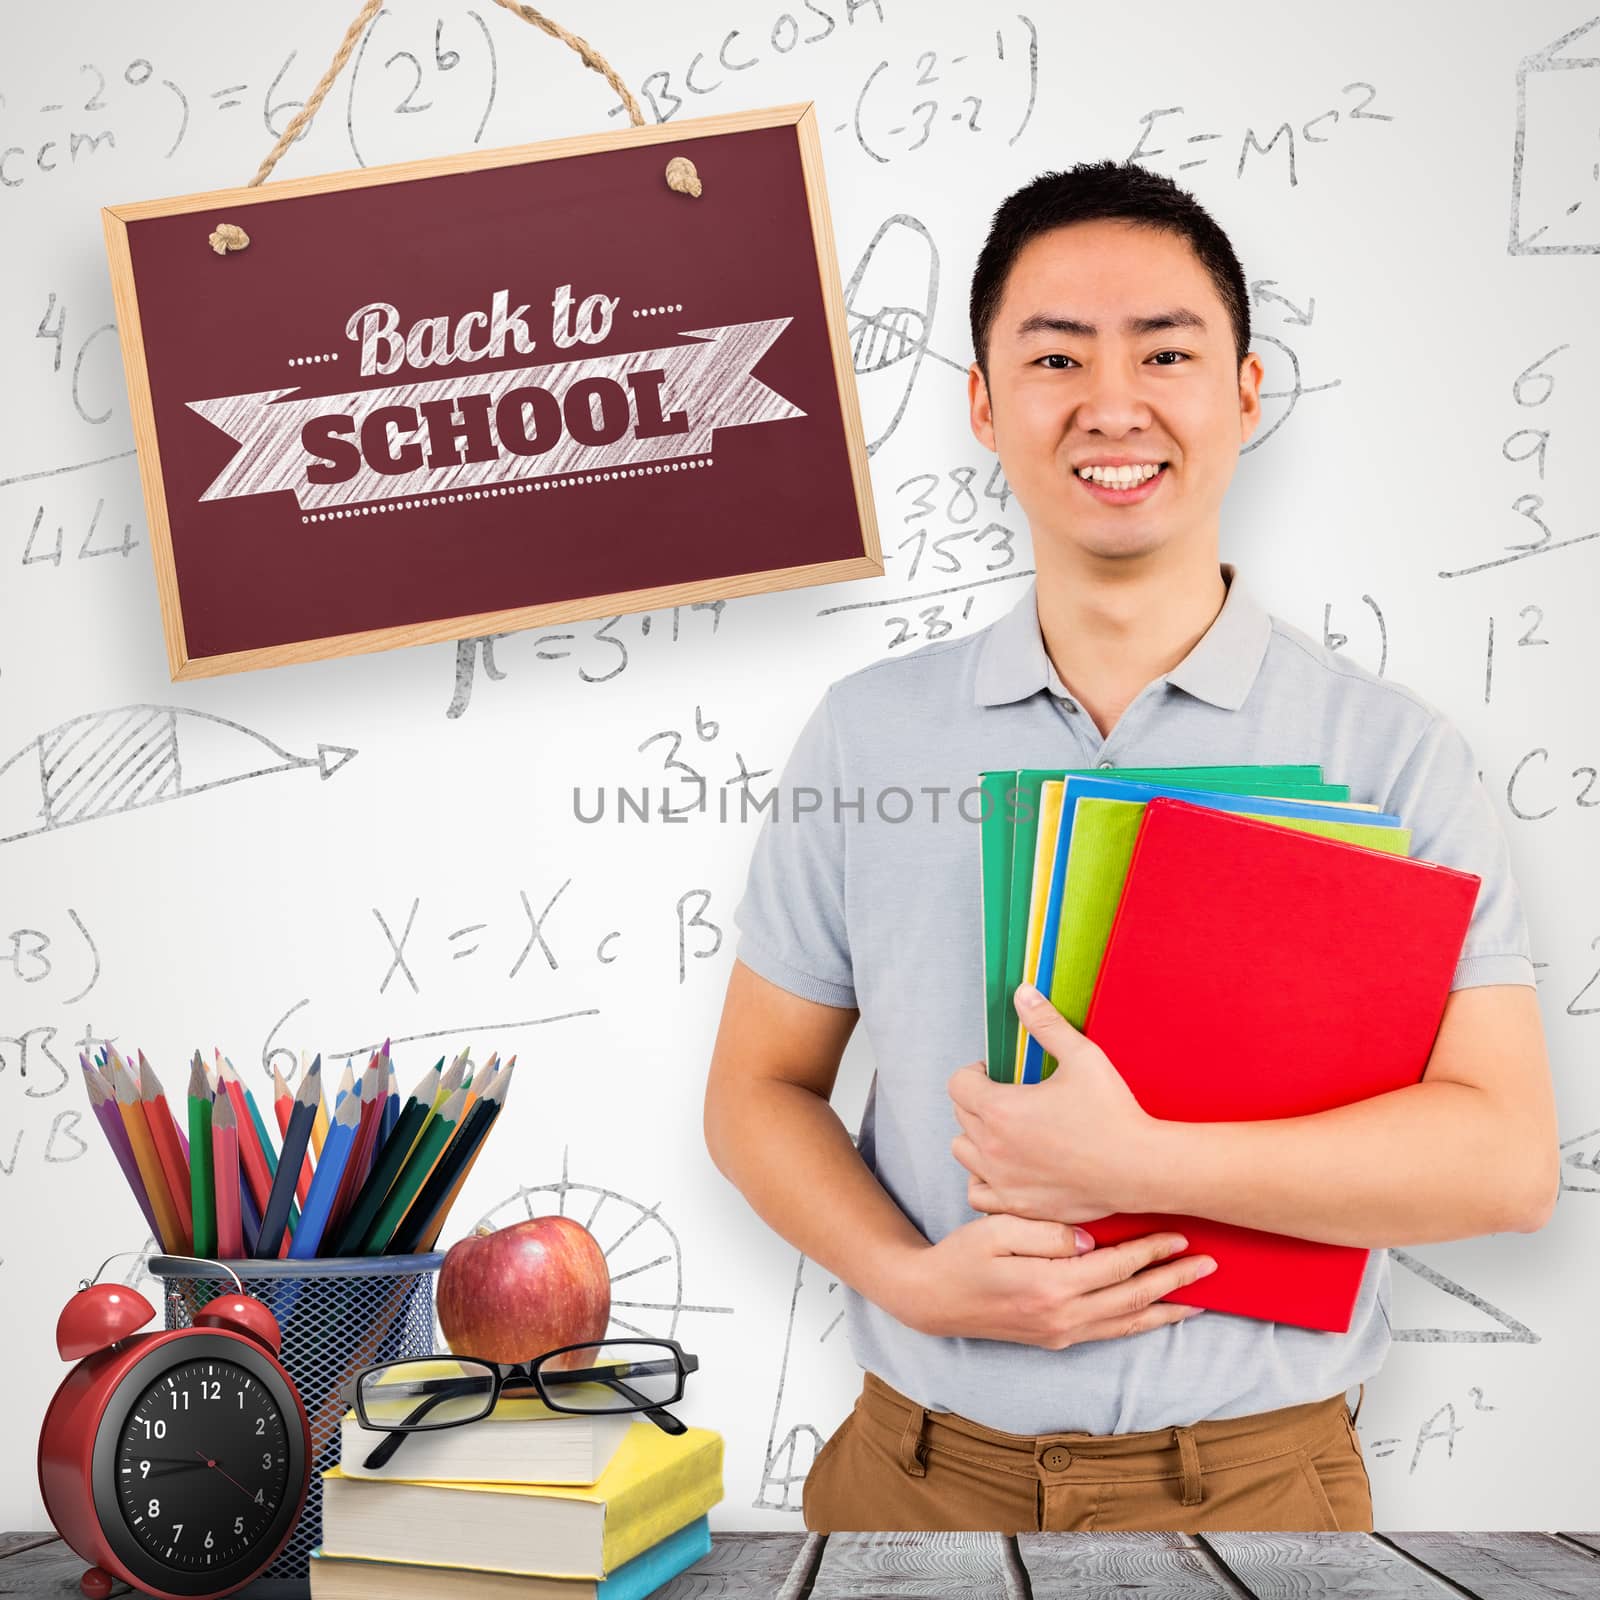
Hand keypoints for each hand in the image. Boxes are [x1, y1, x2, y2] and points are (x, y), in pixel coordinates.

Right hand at [889, 1214, 1215, 1348]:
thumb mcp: (995, 1231)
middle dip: (1174, 1280)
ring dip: (1166, 1309)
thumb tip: (1090, 1239)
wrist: (931, 1300)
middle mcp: (1062, 1318)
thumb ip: (1046, 1233)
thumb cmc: (960, 1256)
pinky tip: (1156, 1315)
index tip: (1180, 1233)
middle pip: (1132, 1298)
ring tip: (1200, 1297)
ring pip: (1127, 1323)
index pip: (1115, 1267)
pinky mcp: (1056, 1339)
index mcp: (1050, 1287)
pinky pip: (1110, 1332)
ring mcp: (1061, 1333)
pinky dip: (1140, 1324)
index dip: (1151, 1250)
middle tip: (1210, 1265)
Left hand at [948, 984, 1157, 1220]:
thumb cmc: (1113, 1113)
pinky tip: (1006, 1168)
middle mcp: (992, 1147)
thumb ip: (1046, 1024)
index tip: (995, 1073)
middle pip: (960, 1116)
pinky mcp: (1017, 1206)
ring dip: (977, 1138)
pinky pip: (977, 1194)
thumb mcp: (1082, 1057)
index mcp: (1000, 1109)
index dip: (974, 1073)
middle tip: (1010, 1098)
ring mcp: (1003, 1181)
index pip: (957, 1084)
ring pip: (963, 1153)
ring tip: (1006, 1132)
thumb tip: (1022, 993)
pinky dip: (984, 1180)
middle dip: (978, 1102)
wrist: (1140, 1168)